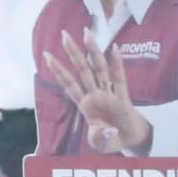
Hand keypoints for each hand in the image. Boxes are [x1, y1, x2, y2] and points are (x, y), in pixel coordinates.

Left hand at [43, 31, 150, 154]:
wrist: (130, 140)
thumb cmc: (111, 139)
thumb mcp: (100, 144)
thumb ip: (98, 138)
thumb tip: (102, 130)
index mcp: (85, 105)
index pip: (69, 84)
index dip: (59, 71)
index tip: (47, 56)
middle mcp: (95, 95)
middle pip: (82, 70)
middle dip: (73, 53)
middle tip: (63, 34)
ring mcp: (109, 94)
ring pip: (99, 69)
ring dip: (93, 51)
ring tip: (86, 32)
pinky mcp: (123, 98)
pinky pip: (119, 79)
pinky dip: (117, 64)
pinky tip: (115, 48)